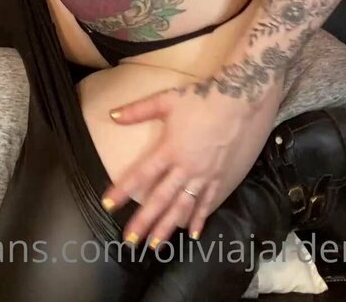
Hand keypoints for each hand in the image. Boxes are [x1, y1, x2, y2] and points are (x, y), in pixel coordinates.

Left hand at [100, 79, 280, 247]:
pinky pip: (207, 203)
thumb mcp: (165, 100)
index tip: (108, 204)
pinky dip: (199, 219)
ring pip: (182, 208)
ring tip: (154, 246)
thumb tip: (112, 115)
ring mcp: (203, 176)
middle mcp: (185, 168)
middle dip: (143, 222)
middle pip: (160, 199)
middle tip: (129, 241)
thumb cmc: (199, 100)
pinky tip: (191, 235)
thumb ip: (138, 110)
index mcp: (169, 150)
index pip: (141, 174)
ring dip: (167, 228)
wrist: (237, 102)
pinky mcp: (219, 178)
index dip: (123, 190)